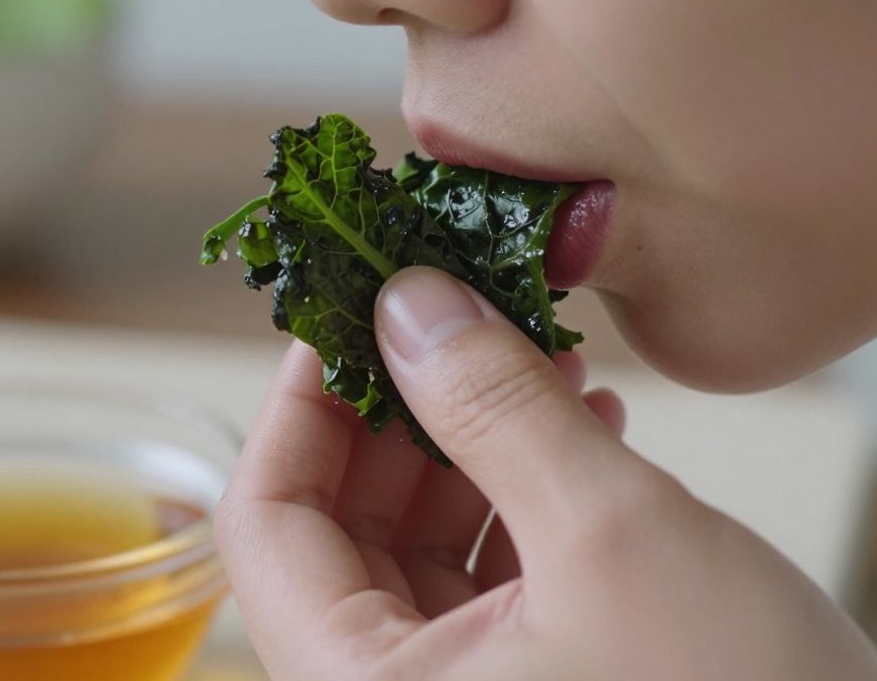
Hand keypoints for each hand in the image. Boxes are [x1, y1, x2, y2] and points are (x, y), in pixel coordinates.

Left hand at [215, 267, 876, 679]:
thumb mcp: (609, 537)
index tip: (349, 315)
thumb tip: (410, 304)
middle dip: (399, 411)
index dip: (300, 405)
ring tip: (532, 360)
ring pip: (419, 542)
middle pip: (341, 528)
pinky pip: (489, 571)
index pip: (267, 526)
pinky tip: (578, 423)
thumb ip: (495, 409)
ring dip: (469, 440)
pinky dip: (523, 492)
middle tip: (452, 319)